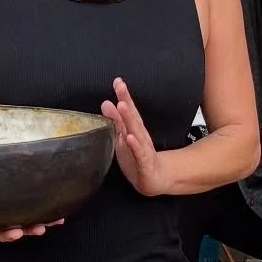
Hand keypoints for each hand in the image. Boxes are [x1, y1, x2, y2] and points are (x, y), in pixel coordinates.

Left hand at [100, 78, 169, 195]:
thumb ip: (116, 121)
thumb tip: (106, 103)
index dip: (124, 96)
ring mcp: (143, 149)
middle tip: (120, 87)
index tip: (118, 81)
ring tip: (122, 106)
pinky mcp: (145, 163)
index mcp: (134, 130)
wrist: (155, 180)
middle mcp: (140, 137)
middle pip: (133, 117)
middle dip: (126, 101)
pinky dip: (135, 145)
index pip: (129, 111)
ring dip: (129, 119)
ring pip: (136, 132)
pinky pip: (139, 154)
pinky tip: (129, 137)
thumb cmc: (138, 158)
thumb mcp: (123, 138)